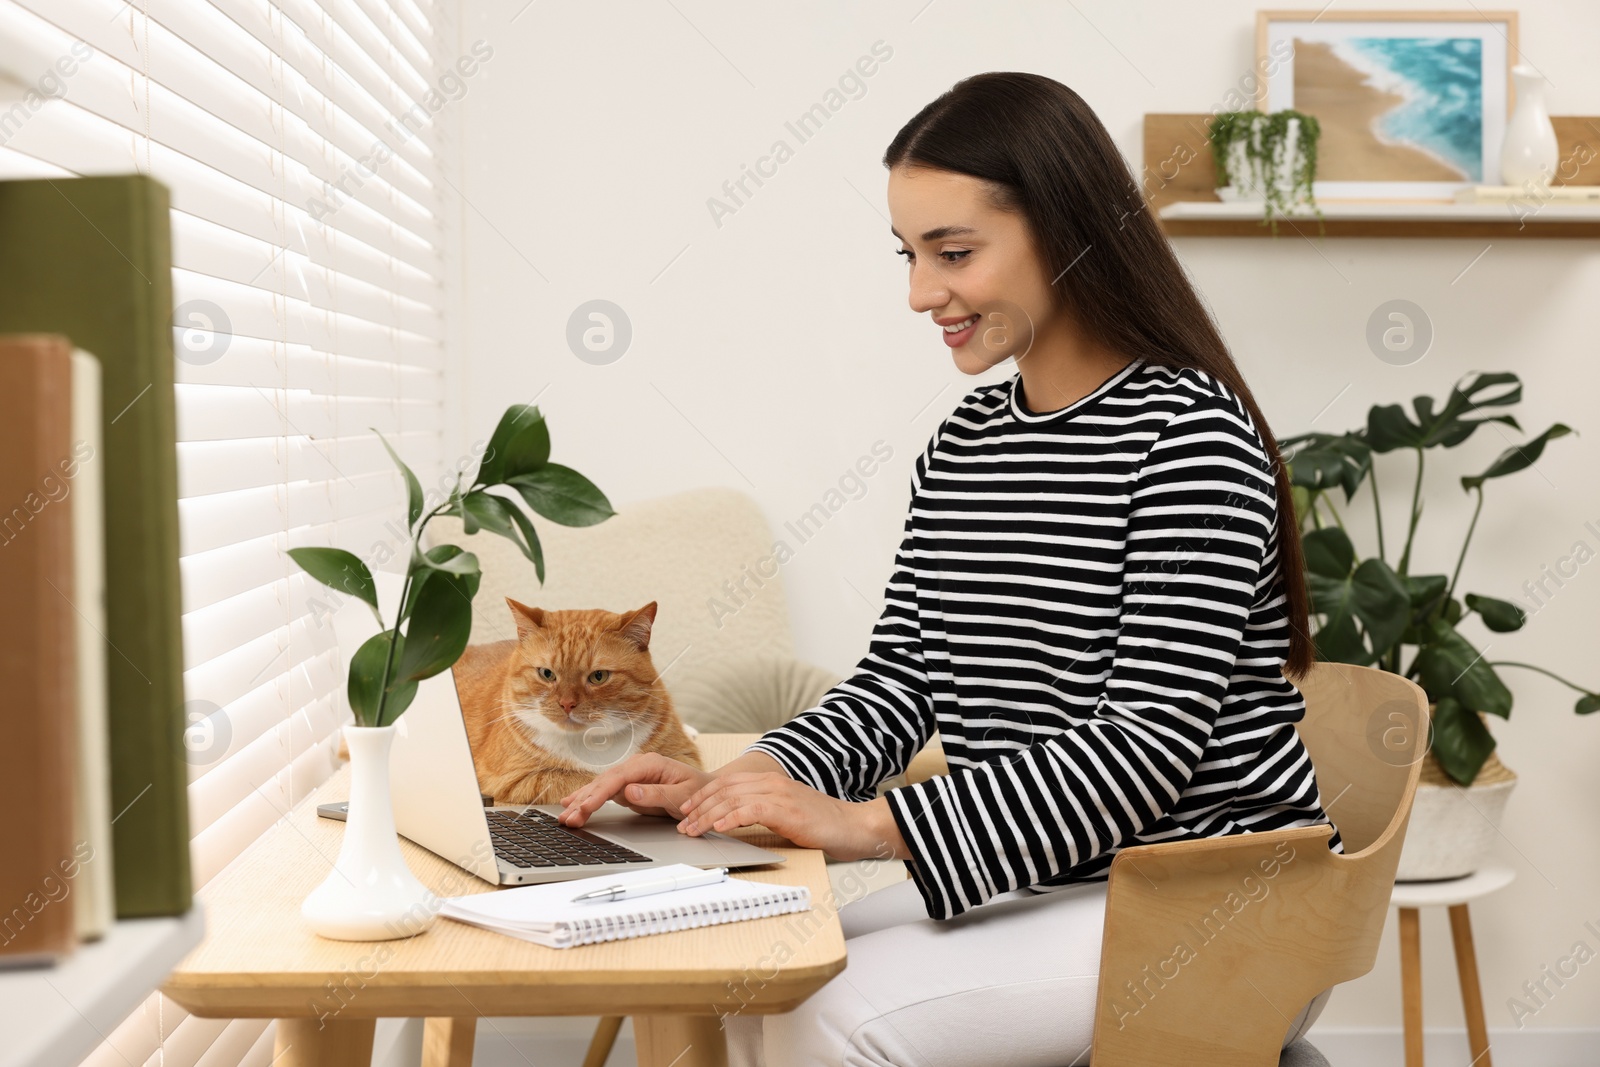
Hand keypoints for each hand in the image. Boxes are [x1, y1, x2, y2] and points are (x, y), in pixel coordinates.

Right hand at [557, 752, 711, 825]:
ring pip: (600, 787)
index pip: (619, 777)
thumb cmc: (697, 791)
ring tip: (565, 816)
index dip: (600, 792)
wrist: (704, 791)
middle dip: (585, 800)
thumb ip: (656, 794)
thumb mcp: (682, 795)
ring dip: (582, 802)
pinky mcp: (627, 786)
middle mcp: (637, 766)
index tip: (587, 806)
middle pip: (605, 782)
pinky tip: (572, 804)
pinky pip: (604, 794)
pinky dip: (588, 800)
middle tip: (569, 818)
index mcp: (650, 763)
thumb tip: (629, 791)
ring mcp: (630, 775)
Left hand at [675, 772, 894, 861]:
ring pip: (732, 799)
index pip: (727, 782)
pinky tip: (719, 828)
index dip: (703, 795)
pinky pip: (751, 810)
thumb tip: (734, 821)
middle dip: (699, 806)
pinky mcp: (787, 810)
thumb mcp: (787, 814)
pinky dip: (731, 818)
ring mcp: (780, 795)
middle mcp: (772, 783)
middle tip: (683, 823)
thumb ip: (763, 811)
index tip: (687, 810)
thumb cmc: (823, 825)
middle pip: (724, 788)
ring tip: (692, 829)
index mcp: (771, 782)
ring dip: (707, 815)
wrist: (855, 826)